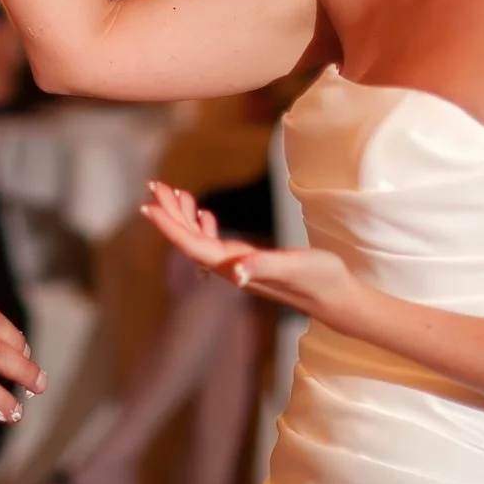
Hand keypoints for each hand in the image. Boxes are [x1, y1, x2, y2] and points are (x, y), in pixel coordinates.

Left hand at [141, 181, 357, 320]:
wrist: (336, 298)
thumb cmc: (319, 280)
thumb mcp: (294, 268)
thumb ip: (263, 268)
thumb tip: (234, 273)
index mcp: (235, 267)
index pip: (192, 245)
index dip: (169, 225)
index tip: (147, 205)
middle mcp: (231, 268)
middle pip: (189, 240)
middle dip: (170, 213)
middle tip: (155, 185)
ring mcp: (239, 266)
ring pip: (201, 240)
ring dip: (184, 217)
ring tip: (174, 192)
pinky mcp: (250, 263)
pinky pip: (217, 243)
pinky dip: (206, 226)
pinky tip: (204, 214)